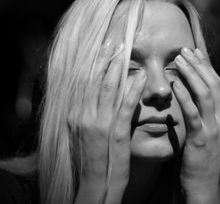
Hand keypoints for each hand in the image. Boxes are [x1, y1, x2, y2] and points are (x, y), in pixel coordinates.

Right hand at [70, 40, 145, 203]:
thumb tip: (98, 94)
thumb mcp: (87, 132)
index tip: (102, 47)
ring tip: (124, 50)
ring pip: (107, 89)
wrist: (95, 183)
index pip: (84, 82)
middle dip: (103, 59)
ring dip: (116, 68)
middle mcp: (83, 115)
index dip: (93, 63)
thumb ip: (91, 112)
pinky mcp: (114, 133)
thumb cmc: (94, 158)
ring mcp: (98, 124)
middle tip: (112, 40)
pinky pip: (124, 106)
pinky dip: (132, 90)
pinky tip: (140, 77)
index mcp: (76, 114)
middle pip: (93, 80)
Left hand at [173, 48, 219, 203]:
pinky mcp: (201, 139)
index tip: (194, 53)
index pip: (219, 84)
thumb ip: (207, 114)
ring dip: (191, 74)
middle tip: (183, 50)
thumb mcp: (210, 133)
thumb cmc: (203, 159)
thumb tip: (195, 93)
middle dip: (198, 64)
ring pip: (205, 93)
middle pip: (213, 84)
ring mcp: (215, 130)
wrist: (205, 187)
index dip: (206, 67)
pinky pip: (193, 112)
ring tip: (177, 60)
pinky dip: (184, 95)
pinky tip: (175, 83)